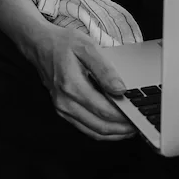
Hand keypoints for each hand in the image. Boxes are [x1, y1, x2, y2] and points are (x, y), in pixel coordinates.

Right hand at [20, 25, 136, 141]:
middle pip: (100, 126)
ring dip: (113, 134)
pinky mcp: (62, 110)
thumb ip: (105, 69)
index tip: (137, 115)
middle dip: (122, 129)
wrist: (40, 45)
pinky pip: (85, 128)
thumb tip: (120, 89)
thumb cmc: (62, 44)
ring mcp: (62, 108)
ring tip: (130, 129)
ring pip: (93, 132)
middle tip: (138, 125)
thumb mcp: (87, 47)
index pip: (103, 110)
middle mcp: (65, 101)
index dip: (124, 117)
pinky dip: (101, 131)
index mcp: (72, 85)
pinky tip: (113, 127)